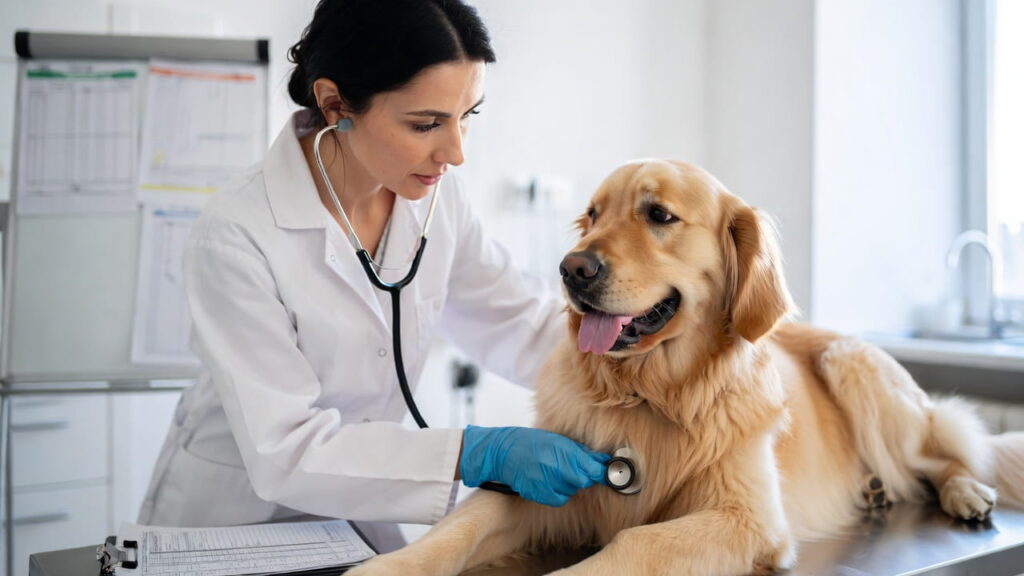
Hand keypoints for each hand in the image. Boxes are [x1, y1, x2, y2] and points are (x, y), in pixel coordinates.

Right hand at [460, 425, 610, 506]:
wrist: (502, 451)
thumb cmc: (530, 442)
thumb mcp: (557, 440)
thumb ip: (580, 451)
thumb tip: (603, 460)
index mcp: (563, 451)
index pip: (594, 467)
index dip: (604, 471)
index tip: (611, 472)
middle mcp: (556, 468)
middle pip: (584, 480)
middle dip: (584, 475)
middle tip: (574, 467)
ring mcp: (547, 482)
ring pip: (572, 490)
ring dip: (571, 483)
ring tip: (556, 471)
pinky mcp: (539, 494)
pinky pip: (560, 498)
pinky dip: (560, 493)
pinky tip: (550, 481)